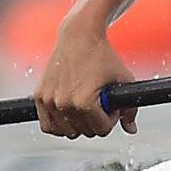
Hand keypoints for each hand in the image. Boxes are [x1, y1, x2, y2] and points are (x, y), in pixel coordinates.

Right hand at [34, 20, 136, 136]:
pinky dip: (59, 124)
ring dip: (79, 124)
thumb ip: (130, 108)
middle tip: (101, 102)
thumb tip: (132, 130)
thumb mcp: (124, 80)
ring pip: (66, 132)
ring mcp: (48, 101)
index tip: (112, 104)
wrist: (80, 37)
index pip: (102, 130)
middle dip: (97, 120)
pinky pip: (47, 126)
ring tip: (87, 106)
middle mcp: (63, 104)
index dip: (112, 118)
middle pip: (85, 132)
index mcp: (84, 102)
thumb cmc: (104, 57)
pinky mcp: (39, 97)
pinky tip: (71, 112)